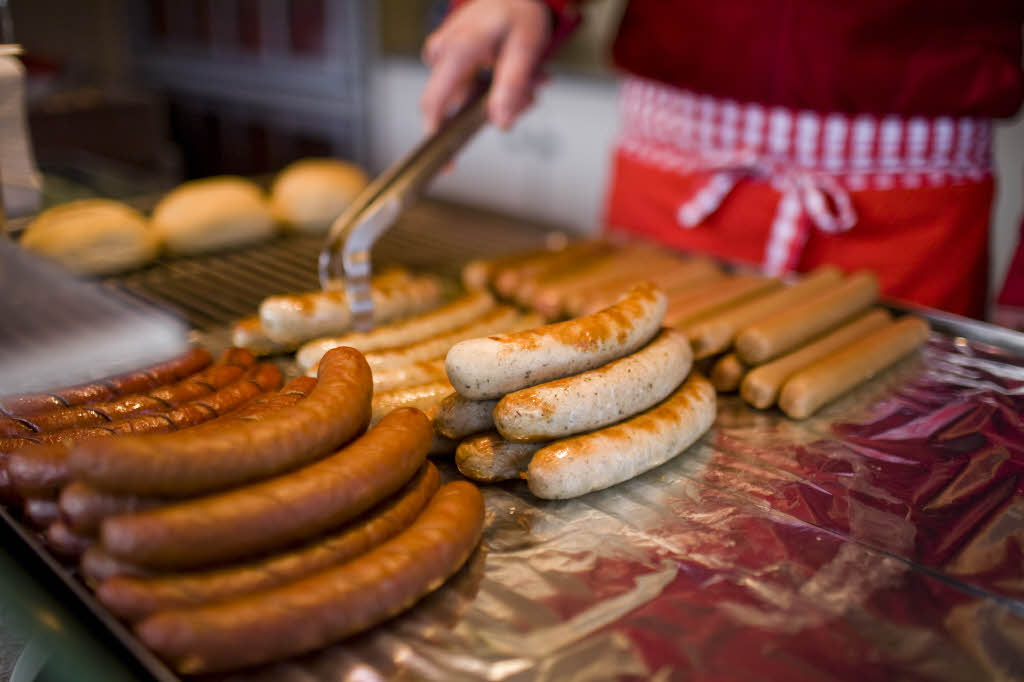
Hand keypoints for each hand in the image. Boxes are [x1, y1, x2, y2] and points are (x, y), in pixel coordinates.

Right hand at [421, 0, 551, 132]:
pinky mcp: (451, 63)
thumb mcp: (526, 48)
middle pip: (461, 106)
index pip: (434, 102)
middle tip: (530, 97)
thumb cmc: (517, 12)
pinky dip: (497, 89)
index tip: (446, 162)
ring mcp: (444, 58)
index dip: (437, 135)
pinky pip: (472, 90)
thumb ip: (512, 86)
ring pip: (471, 100)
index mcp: (456, 50)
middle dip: (497, 110)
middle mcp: (442, 54)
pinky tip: (517, 75)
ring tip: (531, 79)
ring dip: (503, 97)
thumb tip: (501, 123)